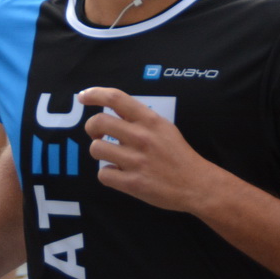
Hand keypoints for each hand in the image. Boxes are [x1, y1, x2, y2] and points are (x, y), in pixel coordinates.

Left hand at [80, 87, 221, 212]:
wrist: (196, 184)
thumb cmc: (178, 154)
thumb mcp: (163, 127)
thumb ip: (140, 119)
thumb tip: (113, 112)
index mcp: (150, 120)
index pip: (116, 98)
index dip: (95, 94)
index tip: (83, 97)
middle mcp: (141, 137)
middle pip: (98, 122)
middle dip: (91, 127)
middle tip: (97, 134)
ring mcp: (136, 160)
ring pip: (96, 149)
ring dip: (99, 152)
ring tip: (112, 156)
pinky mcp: (132, 183)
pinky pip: (103, 174)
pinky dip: (108, 174)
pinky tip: (119, 174)